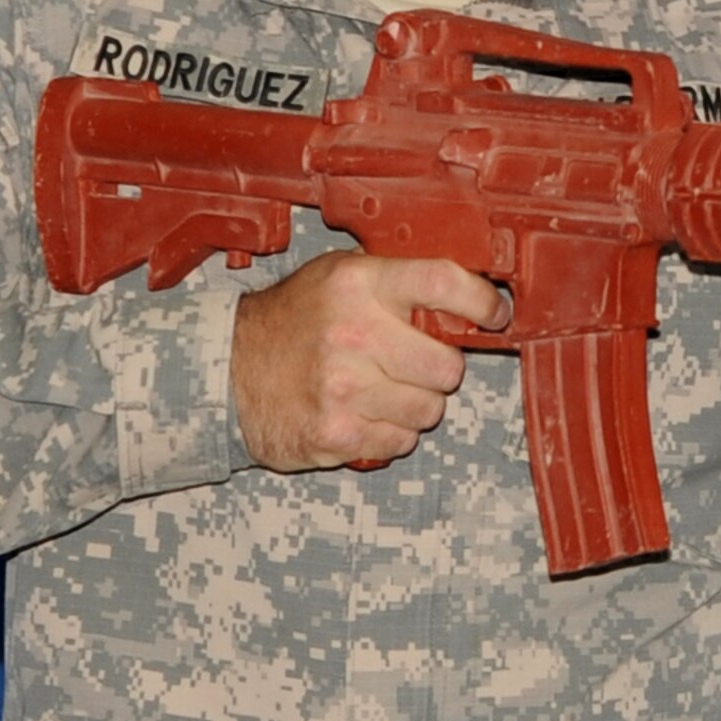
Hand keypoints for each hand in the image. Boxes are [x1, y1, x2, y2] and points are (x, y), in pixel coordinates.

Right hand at [232, 251, 508, 470]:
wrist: (226, 372)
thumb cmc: (293, 322)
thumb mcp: (337, 276)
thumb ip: (396, 280)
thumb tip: (469, 291)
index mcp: (358, 283)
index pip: (445, 283)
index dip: (482, 303)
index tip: (494, 315)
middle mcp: (353, 333)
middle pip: (448, 365)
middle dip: (438, 370)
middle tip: (412, 363)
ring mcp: (344, 388)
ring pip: (429, 411)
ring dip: (413, 406)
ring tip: (378, 389)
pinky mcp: (337, 434)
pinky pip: (401, 443)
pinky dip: (389, 435)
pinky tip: (361, 414)